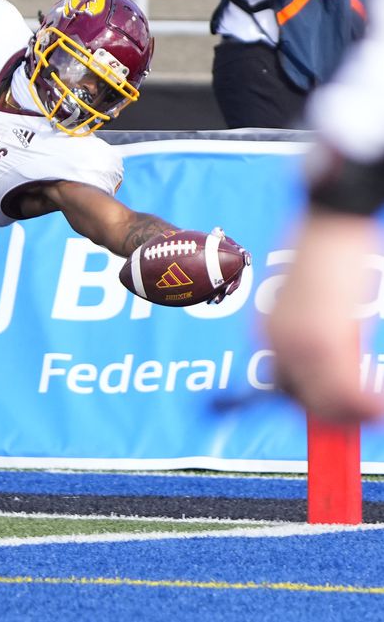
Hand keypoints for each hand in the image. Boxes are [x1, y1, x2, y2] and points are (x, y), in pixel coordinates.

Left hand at [207, 227, 250, 303]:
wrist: (199, 250)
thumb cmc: (208, 242)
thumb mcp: (213, 239)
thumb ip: (217, 236)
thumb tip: (219, 230)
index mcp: (235, 253)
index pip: (243, 255)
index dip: (246, 258)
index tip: (246, 262)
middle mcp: (234, 265)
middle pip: (236, 276)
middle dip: (233, 285)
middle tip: (227, 292)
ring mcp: (228, 274)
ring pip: (228, 286)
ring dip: (222, 294)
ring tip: (215, 301)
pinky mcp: (219, 281)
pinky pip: (219, 289)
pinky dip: (215, 295)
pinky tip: (208, 302)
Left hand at [264, 211, 383, 422]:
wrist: (329, 225)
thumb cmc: (324, 256)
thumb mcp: (312, 303)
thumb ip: (312, 334)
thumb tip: (328, 365)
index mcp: (268, 332)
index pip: (283, 386)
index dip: (313, 404)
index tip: (336, 411)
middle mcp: (276, 342)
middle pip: (299, 401)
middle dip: (333, 415)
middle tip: (363, 416)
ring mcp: (298, 343)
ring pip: (322, 402)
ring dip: (351, 413)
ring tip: (373, 412)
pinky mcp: (323, 339)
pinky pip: (342, 390)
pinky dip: (363, 404)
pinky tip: (378, 405)